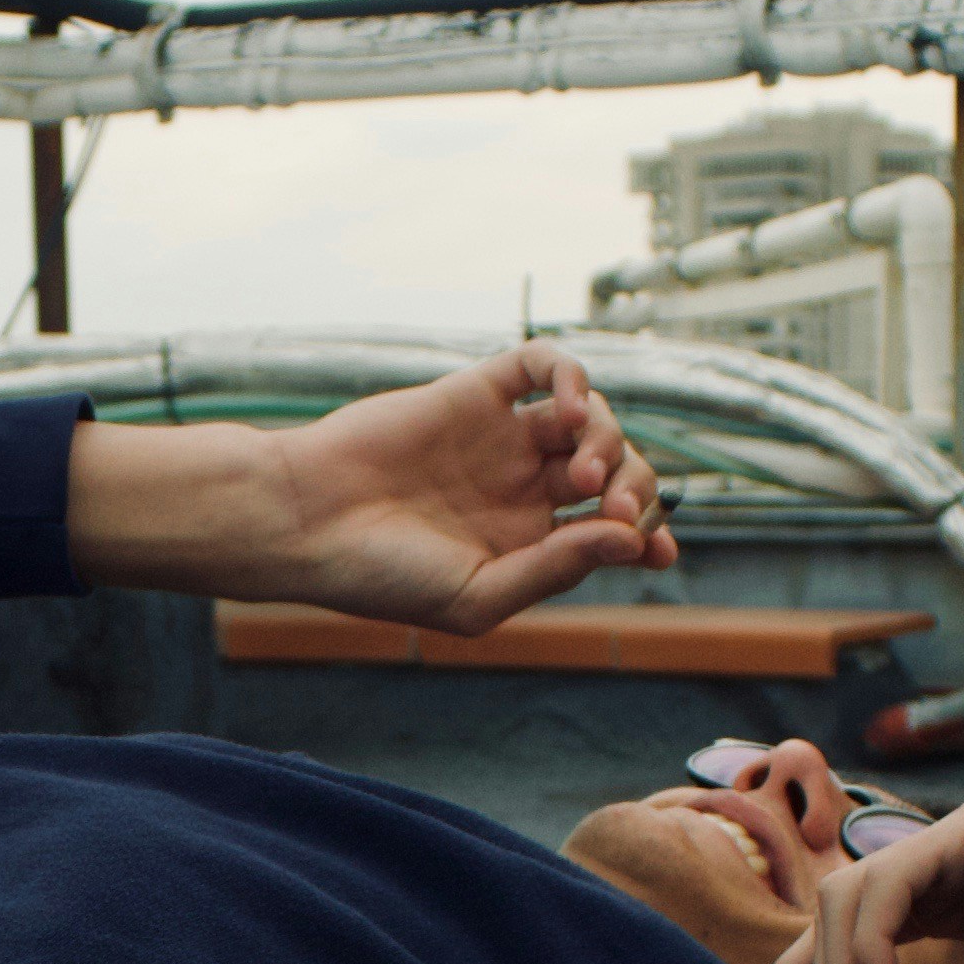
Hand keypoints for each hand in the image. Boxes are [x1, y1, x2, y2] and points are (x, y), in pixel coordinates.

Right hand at [64, 349, 672, 632]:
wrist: (306, 521)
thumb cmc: (378, 576)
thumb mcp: (477, 596)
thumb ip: (556, 568)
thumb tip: (631, 540)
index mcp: (525, 543)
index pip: (612, 527)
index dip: (646, 532)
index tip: (657, 549)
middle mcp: (520, 487)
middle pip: (615, 468)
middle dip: (634, 486)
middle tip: (614, 507)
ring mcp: (499, 437)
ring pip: (588, 417)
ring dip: (607, 438)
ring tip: (583, 472)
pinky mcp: (473, 394)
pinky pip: (541, 367)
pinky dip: (571, 377)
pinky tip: (568, 408)